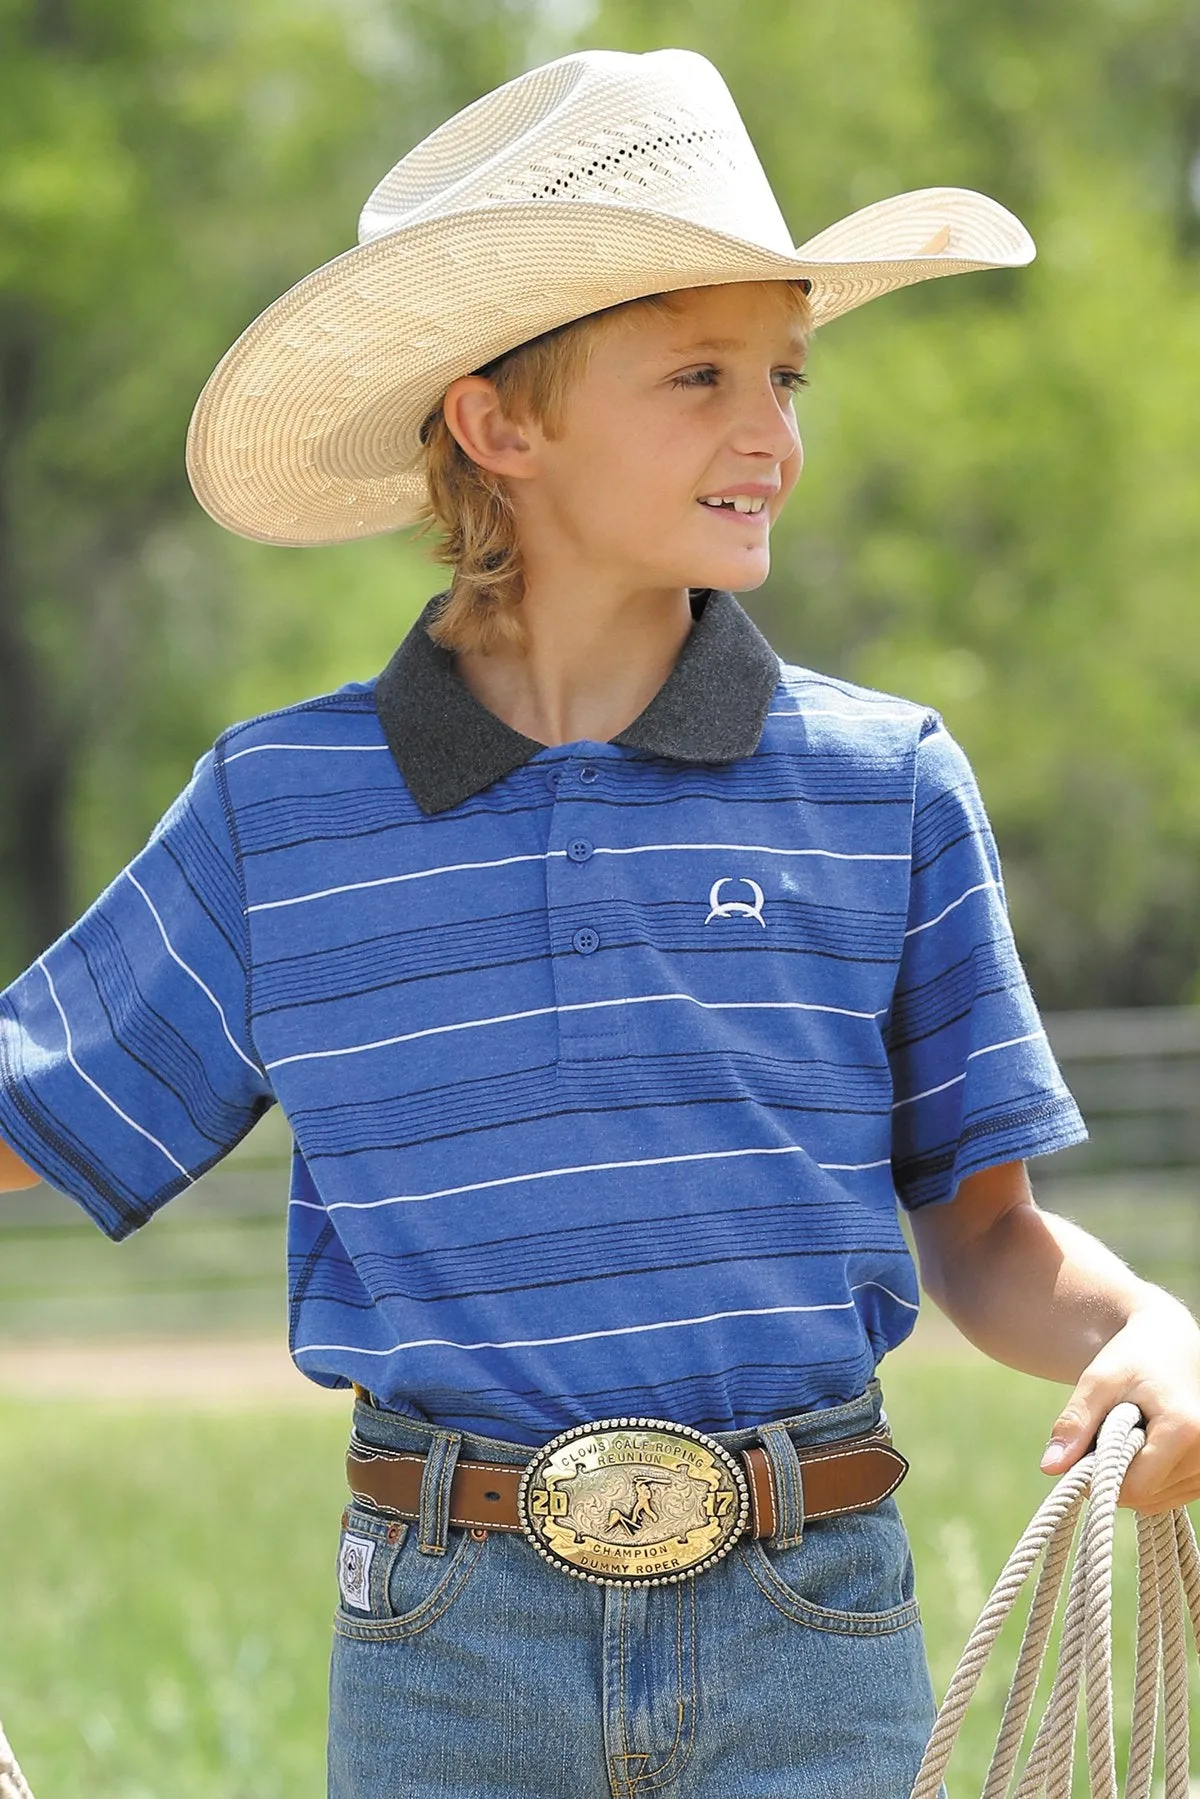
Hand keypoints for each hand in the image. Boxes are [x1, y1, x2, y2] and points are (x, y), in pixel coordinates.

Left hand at [1040, 1292, 1199, 1511]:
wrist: (1169, 1342)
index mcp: (1184, 1428)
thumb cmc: (1132, 1357)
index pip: (1135, 1487)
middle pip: (1146, 1496)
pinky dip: (1151, 1479)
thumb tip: (1050, 1467)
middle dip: (1116, 1474)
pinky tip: (1146, 1446)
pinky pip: (1171, 1495)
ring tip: (1130, 1435)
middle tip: (1107, 1435)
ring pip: (1158, 1501)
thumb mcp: (1098, 1381)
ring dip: (1134, 1478)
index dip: (1101, 1476)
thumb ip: (1075, 1423)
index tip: (1086, 1450)